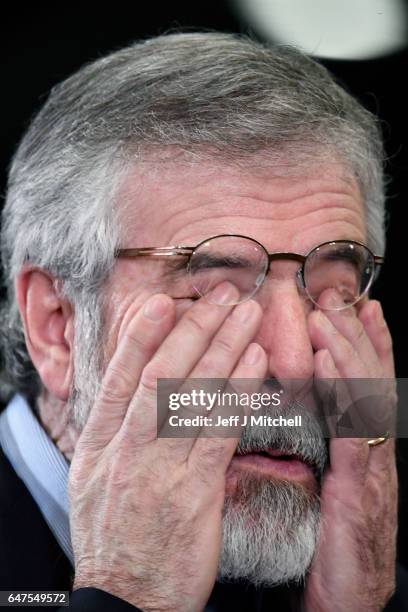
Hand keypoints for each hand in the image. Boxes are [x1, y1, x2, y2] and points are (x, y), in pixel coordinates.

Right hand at [68, 282, 266, 611]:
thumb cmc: (114, 535)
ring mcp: (158, 471)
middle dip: (194, 329)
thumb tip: (137, 384)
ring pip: (193, 396)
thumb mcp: (93, 478)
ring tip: (247, 315)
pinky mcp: (194, 493)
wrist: (127, 598)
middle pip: (161, 375)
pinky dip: (238, 393)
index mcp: (98, 444)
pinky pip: (218, 432)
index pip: (120, 377)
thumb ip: (114, 430)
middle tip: (222, 294)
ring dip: (223, 349)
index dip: (141, 335)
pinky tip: (255, 365)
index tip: (164, 301)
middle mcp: (125, 450)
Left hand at [304, 291, 397, 611]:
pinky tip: (327, 363)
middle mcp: (374, 446)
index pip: (367, 381)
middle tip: (341, 294)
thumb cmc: (331, 542)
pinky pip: (352, 430)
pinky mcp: (359, 486)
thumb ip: (325, 446)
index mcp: (363, 443)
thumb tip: (306, 411)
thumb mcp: (331, 484)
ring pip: (366, 395)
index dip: (367, 341)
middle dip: (357, 333)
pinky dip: (343, 392)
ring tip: (332, 314)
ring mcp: (372, 463)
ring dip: (349, 350)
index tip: (357, 304)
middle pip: (370, 377)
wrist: (346, 598)